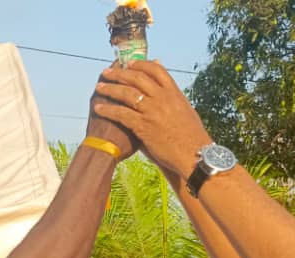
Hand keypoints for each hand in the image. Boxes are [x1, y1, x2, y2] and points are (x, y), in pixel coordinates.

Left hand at [93, 61, 213, 176]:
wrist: (195, 156)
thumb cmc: (192, 138)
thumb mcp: (186, 111)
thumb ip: (174, 99)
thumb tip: (169, 91)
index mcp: (174, 93)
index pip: (156, 70)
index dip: (140, 64)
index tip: (129, 63)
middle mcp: (163, 98)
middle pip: (137, 78)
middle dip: (120, 73)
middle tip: (107, 72)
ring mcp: (153, 111)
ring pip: (126, 93)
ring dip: (110, 89)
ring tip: (99, 87)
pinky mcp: (144, 126)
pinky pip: (121, 113)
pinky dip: (108, 110)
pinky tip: (98, 108)